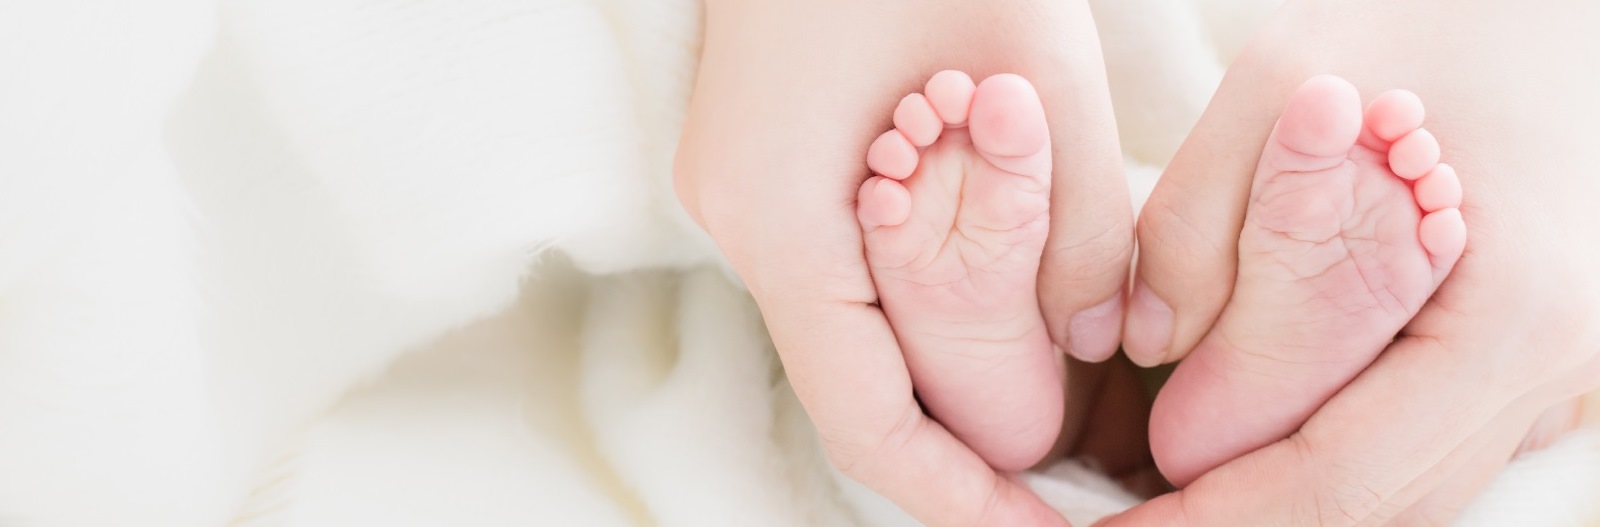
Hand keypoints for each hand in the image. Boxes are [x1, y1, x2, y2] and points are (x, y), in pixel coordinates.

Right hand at [673, 0, 1134, 523]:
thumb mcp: (1034, 60)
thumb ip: (1071, 217)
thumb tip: (1097, 341)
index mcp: (781, 208)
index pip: (865, 416)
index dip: (958, 496)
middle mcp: (745, 215)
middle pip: (857, 381)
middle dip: (970, 439)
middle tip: (1079, 474)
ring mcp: (748, 187)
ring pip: (854, 329)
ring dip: (952, 370)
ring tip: (1061, 399)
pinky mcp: (774, 161)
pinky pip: (849, 269)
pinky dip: (927, 305)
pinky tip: (1002, 308)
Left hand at [1112, 1, 1599, 523]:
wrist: (1555, 2)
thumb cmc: (1435, 11)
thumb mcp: (1288, 82)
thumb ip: (1202, 219)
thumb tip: (1151, 347)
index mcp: (1509, 313)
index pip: (1338, 478)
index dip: (1215, 520)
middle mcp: (1549, 368)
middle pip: (1372, 500)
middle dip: (1237, 514)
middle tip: (1123, 521)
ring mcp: (1554, 373)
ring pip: (1399, 485)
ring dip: (1277, 489)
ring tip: (1165, 485)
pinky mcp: (1524, 360)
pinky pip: (1420, 442)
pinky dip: (1327, 449)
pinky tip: (1245, 427)